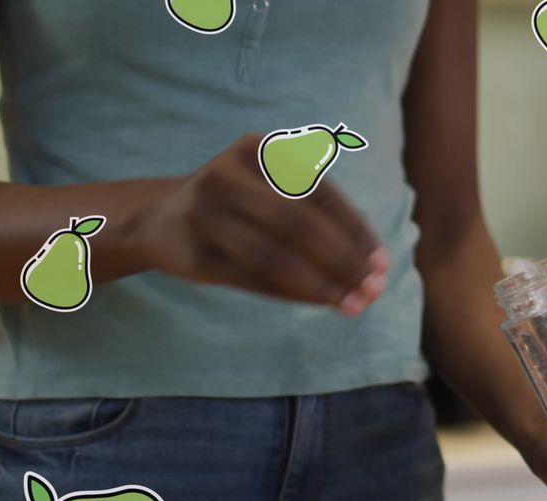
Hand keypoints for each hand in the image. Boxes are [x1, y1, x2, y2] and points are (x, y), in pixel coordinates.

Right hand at [128, 134, 387, 314]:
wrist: (164, 218)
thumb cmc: (244, 206)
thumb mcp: (278, 193)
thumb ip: (323, 221)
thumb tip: (375, 268)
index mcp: (258, 149)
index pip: (319, 193)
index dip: (356, 230)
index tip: (383, 263)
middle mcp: (226, 174)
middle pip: (298, 223)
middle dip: (343, 260)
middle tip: (374, 289)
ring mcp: (202, 212)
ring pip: (274, 255)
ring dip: (321, 284)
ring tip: (354, 304)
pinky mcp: (190, 252)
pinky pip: (251, 278)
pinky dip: (292, 293)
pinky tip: (320, 302)